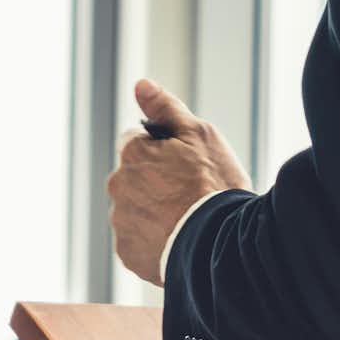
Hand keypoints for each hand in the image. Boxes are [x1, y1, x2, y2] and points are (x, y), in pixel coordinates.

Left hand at [108, 79, 252, 285]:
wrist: (221, 244)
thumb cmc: (214, 186)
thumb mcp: (199, 135)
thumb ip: (166, 109)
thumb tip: (140, 85)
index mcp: (132, 154)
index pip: (136, 143)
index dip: (162, 152)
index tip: (183, 165)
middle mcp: (118, 187)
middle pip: (134, 178)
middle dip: (155, 182)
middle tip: (189, 194)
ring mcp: (121, 223)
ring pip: (135, 211)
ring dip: (154, 212)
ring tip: (187, 221)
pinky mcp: (128, 254)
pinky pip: (138, 242)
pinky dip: (153, 241)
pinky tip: (178, 240)